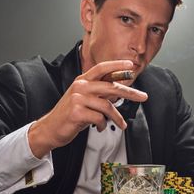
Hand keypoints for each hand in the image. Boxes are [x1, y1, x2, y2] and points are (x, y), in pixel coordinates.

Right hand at [28, 60, 147, 156]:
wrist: (50, 128)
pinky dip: (103, 125)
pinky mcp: (77, 112)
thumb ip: (99, 94)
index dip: (117, 65)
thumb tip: (119, 93)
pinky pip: (99, 118)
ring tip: (121, 124)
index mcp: (82, 80)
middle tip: (143, 97)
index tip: (131, 65)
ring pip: (107, 106)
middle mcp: (80, 86)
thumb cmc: (70, 114)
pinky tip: (99, 127)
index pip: (102, 68)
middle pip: (110, 87)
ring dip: (117, 117)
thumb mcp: (84, 99)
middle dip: (130, 92)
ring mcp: (78, 99)